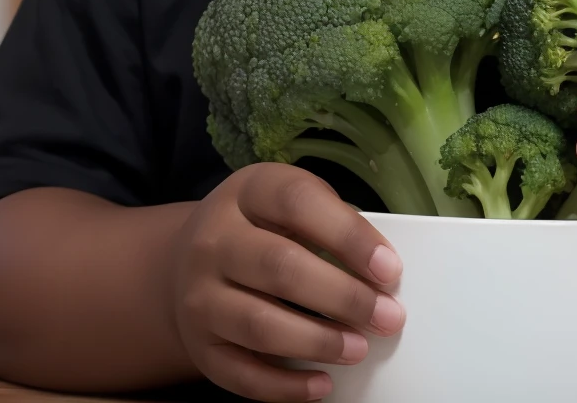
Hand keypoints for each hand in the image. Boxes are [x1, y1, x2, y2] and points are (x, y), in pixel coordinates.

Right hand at [171, 162, 405, 401]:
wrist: (186, 262)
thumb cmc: (258, 229)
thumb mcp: (286, 203)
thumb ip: (330, 222)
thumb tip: (381, 269)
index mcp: (247, 192)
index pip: (297, 203)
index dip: (348, 235)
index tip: (389, 268)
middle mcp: (214, 241)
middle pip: (280, 267)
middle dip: (343, 297)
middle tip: (388, 317)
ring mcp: (200, 296)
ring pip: (260, 325)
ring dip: (318, 342)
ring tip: (359, 349)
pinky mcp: (199, 346)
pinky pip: (242, 374)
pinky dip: (287, 386)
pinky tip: (322, 384)